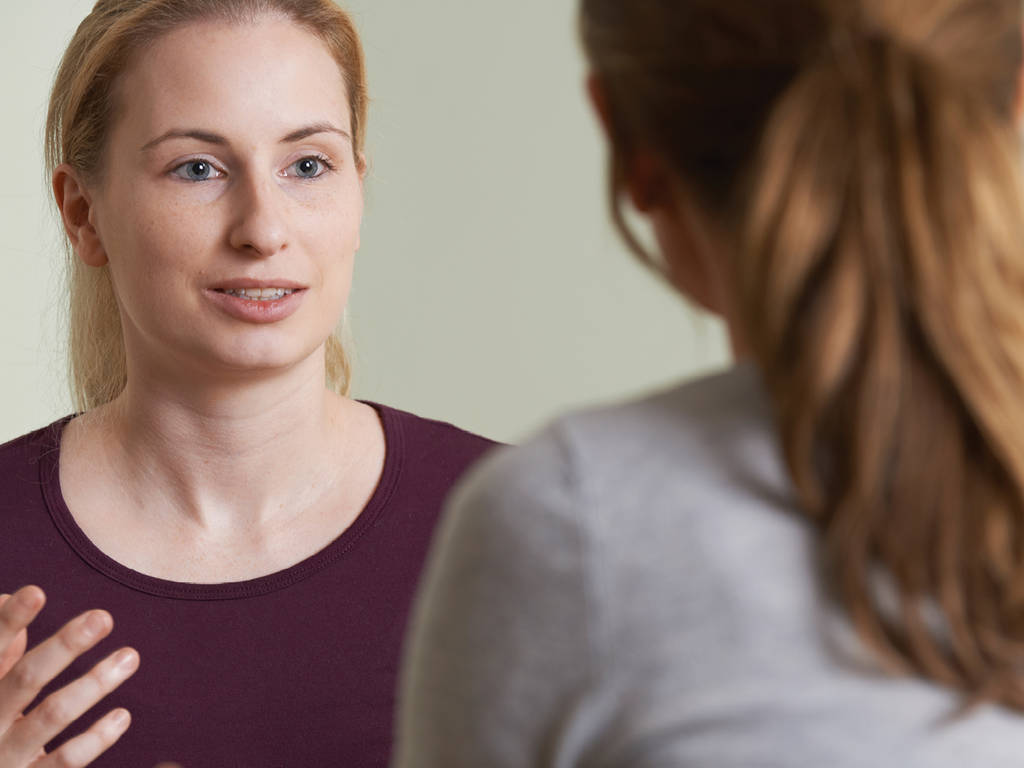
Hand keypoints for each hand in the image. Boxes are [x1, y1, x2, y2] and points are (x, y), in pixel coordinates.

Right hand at [0, 586, 138, 766]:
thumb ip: (1, 649)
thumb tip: (8, 597)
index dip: (9, 620)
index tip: (37, 592)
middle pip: (25, 678)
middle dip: (64, 646)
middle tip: (103, 617)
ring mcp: (5, 756)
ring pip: (52, 715)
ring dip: (94, 684)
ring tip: (130, 656)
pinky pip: (64, 762)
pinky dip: (95, 739)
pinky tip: (122, 716)